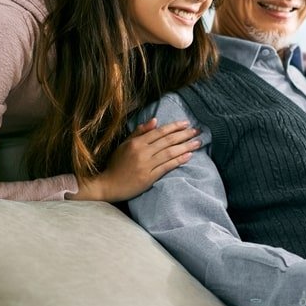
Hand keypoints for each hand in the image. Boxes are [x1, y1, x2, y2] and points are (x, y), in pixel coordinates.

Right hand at [72, 118, 200, 201]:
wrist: (108, 185)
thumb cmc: (116, 165)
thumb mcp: (124, 145)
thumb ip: (139, 132)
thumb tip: (155, 120)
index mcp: (136, 143)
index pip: (159, 132)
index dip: (174, 127)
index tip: (186, 123)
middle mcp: (142, 152)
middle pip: (167, 141)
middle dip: (184, 135)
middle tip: (198, 131)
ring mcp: (146, 165)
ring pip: (169, 153)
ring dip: (185, 147)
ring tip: (198, 142)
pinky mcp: (148, 177)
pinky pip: (166, 167)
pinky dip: (178, 160)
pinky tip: (189, 156)